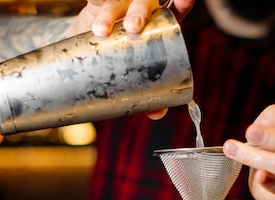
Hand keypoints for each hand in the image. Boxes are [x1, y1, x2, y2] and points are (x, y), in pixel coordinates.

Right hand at [74, 0, 193, 119]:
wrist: (91, 53)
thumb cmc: (123, 63)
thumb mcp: (138, 78)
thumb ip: (149, 96)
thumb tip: (157, 114)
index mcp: (159, 25)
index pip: (176, 9)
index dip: (182, 2)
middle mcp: (141, 11)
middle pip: (145, 4)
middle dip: (140, 12)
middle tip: (133, 28)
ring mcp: (120, 7)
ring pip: (118, 4)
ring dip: (111, 14)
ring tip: (102, 29)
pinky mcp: (97, 6)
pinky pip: (97, 0)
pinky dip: (96, 0)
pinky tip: (93, 3)